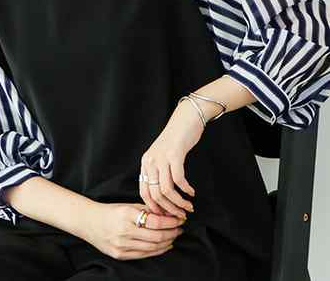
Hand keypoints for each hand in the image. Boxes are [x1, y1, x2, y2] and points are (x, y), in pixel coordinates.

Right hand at [82, 202, 184, 260]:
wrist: (88, 222)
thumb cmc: (109, 211)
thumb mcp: (127, 205)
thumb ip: (146, 209)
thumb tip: (167, 213)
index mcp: (126, 214)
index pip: (155, 221)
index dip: (170, 221)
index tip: (179, 218)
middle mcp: (124, 231)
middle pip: (156, 236)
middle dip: (172, 232)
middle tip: (180, 228)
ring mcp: (122, 245)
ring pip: (152, 247)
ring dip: (167, 242)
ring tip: (174, 236)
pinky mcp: (120, 255)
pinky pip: (143, 254)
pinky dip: (157, 251)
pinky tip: (164, 245)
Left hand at [139, 104, 204, 218]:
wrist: (185, 120)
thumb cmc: (176, 140)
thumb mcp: (161, 156)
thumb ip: (159, 172)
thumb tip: (163, 197)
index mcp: (145, 163)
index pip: (144, 192)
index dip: (154, 207)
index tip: (166, 216)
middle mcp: (150, 161)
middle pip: (155, 195)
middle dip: (168, 209)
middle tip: (180, 215)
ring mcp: (161, 158)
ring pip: (166, 190)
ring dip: (179, 203)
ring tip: (189, 207)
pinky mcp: (174, 155)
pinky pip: (178, 179)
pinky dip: (186, 189)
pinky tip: (192, 192)